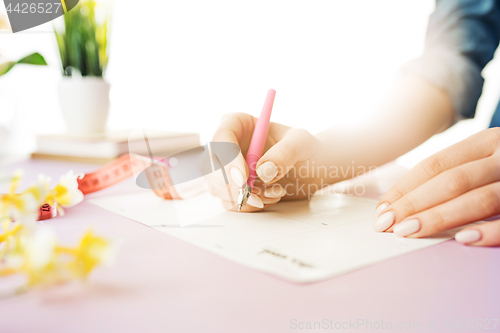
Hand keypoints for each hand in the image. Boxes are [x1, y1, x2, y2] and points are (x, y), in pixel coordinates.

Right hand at [208, 112, 318, 211]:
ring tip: (277, 191)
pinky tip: (272, 196)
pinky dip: (250, 205)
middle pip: (210, 166)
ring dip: (245, 196)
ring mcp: (226, 169)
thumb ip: (285, 153)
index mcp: (238, 124)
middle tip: (253, 195)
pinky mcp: (232, 188)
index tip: (244, 177)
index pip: (222, 138)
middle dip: (230, 185)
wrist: (311, 168)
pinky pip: (229, 202)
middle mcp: (227, 146)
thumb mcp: (301, 143)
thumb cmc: (304, 147)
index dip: (228, 159)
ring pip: (217, 188)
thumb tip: (262, 172)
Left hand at [373, 128, 499, 245]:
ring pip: (479, 199)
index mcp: (486, 142)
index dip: (405, 188)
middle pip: (452, 180)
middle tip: (387, 224)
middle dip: (414, 204)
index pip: (435, 164)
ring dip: (439, 217)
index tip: (382, 209)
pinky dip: (488, 231)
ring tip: (408, 231)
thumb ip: (457, 174)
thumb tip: (405, 204)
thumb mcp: (487, 160)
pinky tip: (463, 239)